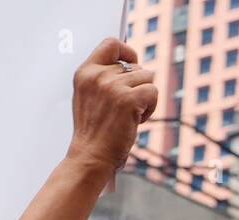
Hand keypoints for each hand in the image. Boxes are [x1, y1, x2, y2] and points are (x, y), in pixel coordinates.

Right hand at [66, 38, 159, 179]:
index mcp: (85, 73)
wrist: (90, 157)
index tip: (132, 64)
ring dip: (144, 98)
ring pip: (147, 78)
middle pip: (136, 66)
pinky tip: (137, 120)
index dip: (127, 52)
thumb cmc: (93, 133)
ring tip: (129, 115)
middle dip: (136, 87)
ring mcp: (112, 86)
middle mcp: (98, 75)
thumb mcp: (89, 98)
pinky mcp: (128, 99)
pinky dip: (151, 107)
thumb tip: (131, 66)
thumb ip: (103, 79)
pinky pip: (153, 91)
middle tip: (124, 109)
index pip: (111, 43)